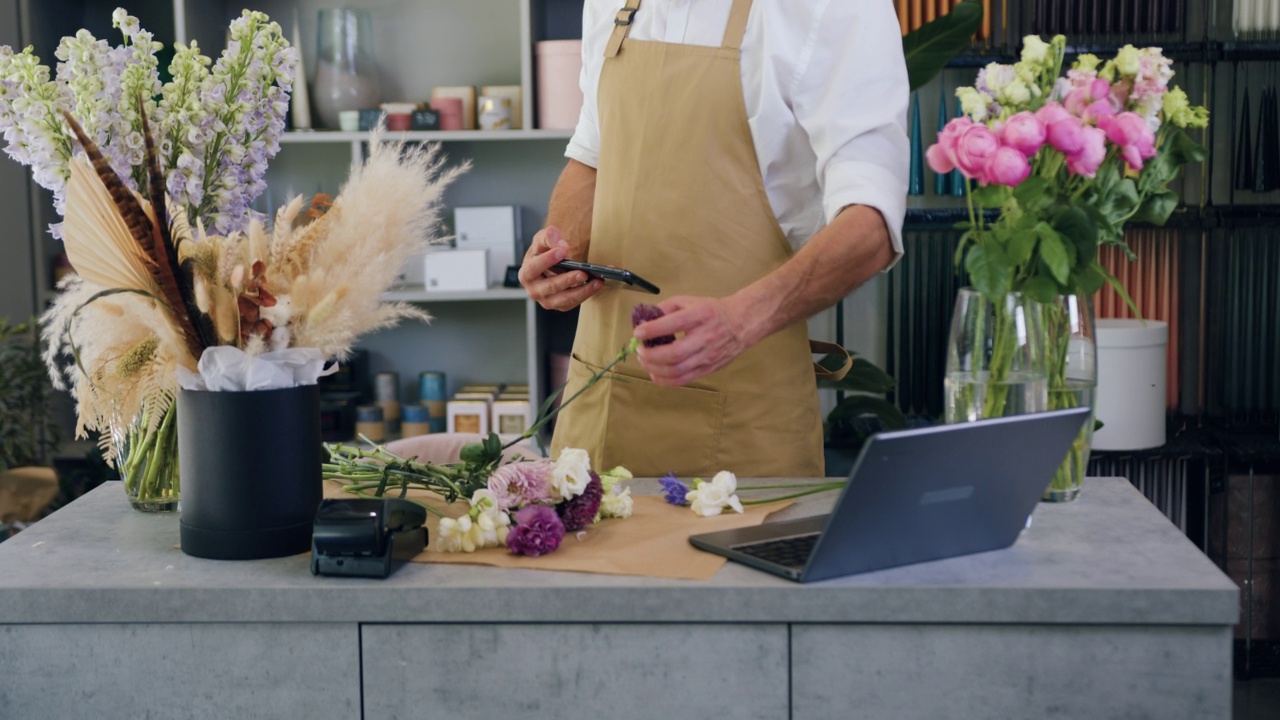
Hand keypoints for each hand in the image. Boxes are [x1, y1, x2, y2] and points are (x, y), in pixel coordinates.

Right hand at [518, 226, 602, 310]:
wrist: (551, 263)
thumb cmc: (544, 251)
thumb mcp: (543, 239)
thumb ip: (549, 236)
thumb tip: (561, 246)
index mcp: (526, 274)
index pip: (534, 268)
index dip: (547, 260)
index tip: (561, 252)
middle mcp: (534, 290)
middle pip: (551, 287)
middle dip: (568, 280)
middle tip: (583, 272)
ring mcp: (548, 300)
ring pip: (565, 299)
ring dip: (582, 291)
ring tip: (597, 281)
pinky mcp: (561, 305)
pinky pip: (574, 302)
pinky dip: (587, 293)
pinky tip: (598, 284)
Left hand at [633, 296, 754, 386]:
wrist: (741, 323)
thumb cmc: (712, 311)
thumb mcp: (689, 301)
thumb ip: (666, 308)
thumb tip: (644, 321)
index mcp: (700, 316)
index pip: (674, 324)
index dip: (652, 330)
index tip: (638, 332)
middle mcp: (705, 337)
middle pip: (674, 354)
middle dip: (651, 355)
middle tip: (640, 350)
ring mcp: (708, 356)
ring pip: (677, 370)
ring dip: (654, 368)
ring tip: (645, 361)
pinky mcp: (709, 369)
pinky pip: (683, 380)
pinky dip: (665, 380)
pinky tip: (655, 374)